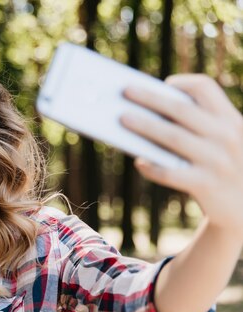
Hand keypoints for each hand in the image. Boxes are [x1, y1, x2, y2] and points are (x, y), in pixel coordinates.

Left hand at [121, 74, 242, 235]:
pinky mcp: (207, 184)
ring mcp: (218, 161)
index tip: (163, 83)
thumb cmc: (224, 169)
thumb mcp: (223, 143)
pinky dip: (152, 166)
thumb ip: (198, 127)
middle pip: (181, 109)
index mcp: (231, 120)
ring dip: (145, 126)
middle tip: (126, 92)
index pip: (206, 89)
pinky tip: (139, 162)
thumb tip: (148, 115)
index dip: (183, 83)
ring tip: (123, 119)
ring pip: (172, 137)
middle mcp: (227, 136)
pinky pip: (171, 172)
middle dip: (151, 98)